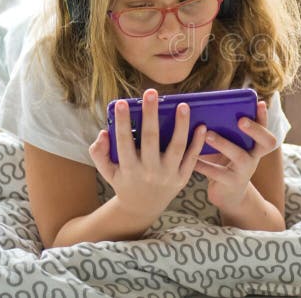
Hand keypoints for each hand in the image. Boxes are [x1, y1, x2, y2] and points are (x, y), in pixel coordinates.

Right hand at [89, 88, 205, 221]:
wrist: (142, 207)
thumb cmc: (124, 181)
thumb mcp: (107, 171)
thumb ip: (99, 152)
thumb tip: (103, 133)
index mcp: (128, 169)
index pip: (124, 142)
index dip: (123, 122)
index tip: (123, 103)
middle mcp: (148, 172)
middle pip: (151, 140)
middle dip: (150, 115)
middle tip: (151, 93)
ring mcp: (168, 175)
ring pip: (176, 147)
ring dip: (180, 125)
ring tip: (183, 105)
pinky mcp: (183, 178)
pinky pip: (192, 158)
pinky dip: (197, 143)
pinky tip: (201, 126)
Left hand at [192, 100, 277, 211]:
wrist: (228, 194)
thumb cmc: (227, 163)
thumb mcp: (230, 147)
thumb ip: (225, 131)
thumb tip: (204, 110)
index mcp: (256, 145)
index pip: (266, 127)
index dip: (264, 117)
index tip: (260, 103)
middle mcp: (255, 157)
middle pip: (266, 142)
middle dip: (255, 130)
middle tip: (241, 120)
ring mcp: (245, 171)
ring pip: (239, 156)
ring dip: (224, 144)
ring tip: (208, 135)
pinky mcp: (231, 183)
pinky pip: (217, 172)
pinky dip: (203, 164)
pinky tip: (192, 158)